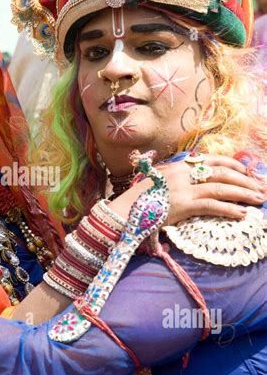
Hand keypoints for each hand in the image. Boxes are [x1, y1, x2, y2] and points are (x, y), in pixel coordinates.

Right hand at [108, 154, 265, 226]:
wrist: (122, 212)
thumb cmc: (137, 201)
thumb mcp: (157, 182)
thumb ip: (175, 178)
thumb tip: (193, 180)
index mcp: (177, 165)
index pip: (211, 160)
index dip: (233, 165)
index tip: (248, 171)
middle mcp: (182, 173)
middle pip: (222, 172)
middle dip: (245, 179)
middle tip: (260, 187)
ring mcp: (183, 188)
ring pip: (221, 188)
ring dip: (243, 193)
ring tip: (258, 199)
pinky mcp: (183, 205)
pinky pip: (213, 206)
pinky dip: (229, 209)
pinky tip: (242, 214)